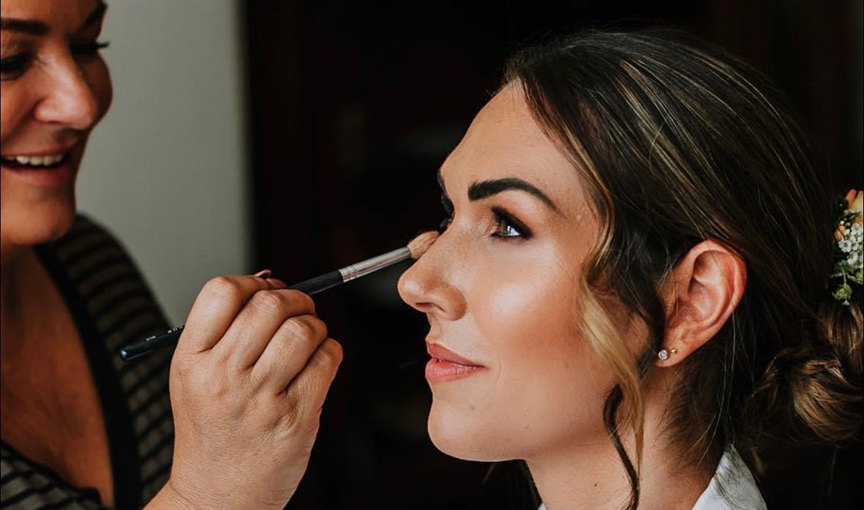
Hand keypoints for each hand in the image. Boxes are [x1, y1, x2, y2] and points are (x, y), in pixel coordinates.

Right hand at [164, 274, 341, 509]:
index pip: (221, 291)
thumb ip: (225, 329)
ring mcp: (259, 399)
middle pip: (269, 305)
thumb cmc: (213, 430)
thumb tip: (269, 279)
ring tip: (308, 340)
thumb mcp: (196, 377)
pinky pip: (327, 360)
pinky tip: (317, 364)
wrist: (218, 497)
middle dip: (294, 299)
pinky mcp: (295, 418)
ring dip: (315, 326)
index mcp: (191, 360)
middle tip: (298, 311)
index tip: (264, 293)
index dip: (252, 283)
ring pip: (303, 330)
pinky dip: (330, 352)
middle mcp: (222, 377)